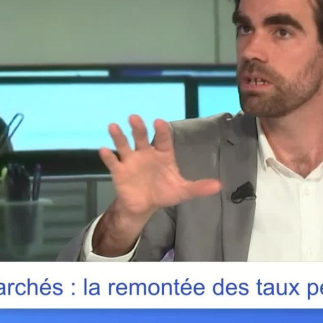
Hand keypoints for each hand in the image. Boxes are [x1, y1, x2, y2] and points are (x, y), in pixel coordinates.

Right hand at [91, 115, 220, 256]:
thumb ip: (198, 187)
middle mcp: (146, 153)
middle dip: (139, 127)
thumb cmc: (164, 192)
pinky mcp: (119, 171)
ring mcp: (131, 161)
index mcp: (163, 154)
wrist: (144, 205)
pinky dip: (108, 156)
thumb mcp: (182, 191)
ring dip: (119, 136)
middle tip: (134, 117)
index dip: (161, 131)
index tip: (159, 122)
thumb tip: (219, 186)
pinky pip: (113, 162)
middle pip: (142, 137)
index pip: (163, 139)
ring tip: (114, 126)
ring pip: (124, 145)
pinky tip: (103, 150)